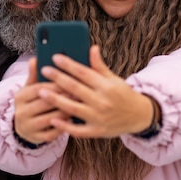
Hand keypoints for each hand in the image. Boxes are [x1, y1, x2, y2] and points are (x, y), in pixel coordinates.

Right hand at [13, 58, 71, 144]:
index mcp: (20, 97)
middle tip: (80, 93)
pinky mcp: (37, 139)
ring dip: (66, 111)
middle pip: (46, 103)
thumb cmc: (32, 102)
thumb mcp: (31, 88)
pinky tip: (74, 119)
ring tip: (79, 105)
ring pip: (52, 118)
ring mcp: (28, 127)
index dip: (56, 84)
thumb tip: (35, 58)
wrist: (24, 126)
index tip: (72, 80)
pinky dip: (64, 126)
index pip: (40, 88)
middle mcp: (21, 112)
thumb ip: (34, 74)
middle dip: (64, 97)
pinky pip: (53, 133)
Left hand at [37, 45, 155, 137]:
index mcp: (107, 85)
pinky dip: (65, 126)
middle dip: (58, 78)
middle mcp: (102, 101)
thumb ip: (100, 66)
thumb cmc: (123, 94)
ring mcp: (99, 117)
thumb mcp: (114, 79)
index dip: (68, 64)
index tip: (55, 57)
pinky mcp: (97, 131)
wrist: (139, 116)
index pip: (84, 72)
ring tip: (41, 91)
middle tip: (44, 70)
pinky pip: (78, 130)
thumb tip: (92, 48)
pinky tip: (53, 119)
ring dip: (56, 100)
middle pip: (75, 88)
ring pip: (73, 108)